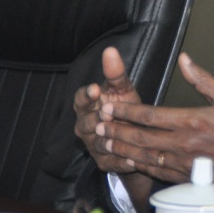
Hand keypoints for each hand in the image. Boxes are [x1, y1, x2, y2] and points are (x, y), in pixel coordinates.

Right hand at [73, 46, 144, 174]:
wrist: (134, 134)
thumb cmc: (124, 106)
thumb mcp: (122, 88)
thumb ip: (115, 73)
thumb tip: (110, 50)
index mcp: (86, 106)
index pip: (80, 99)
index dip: (86, 95)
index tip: (94, 89)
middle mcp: (85, 126)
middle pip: (85, 124)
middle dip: (96, 120)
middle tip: (107, 115)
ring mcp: (94, 145)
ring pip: (98, 144)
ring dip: (108, 141)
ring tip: (119, 137)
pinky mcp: (105, 162)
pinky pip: (112, 162)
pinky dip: (122, 161)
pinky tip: (134, 158)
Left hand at [101, 53, 213, 185]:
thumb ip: (203, 80)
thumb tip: (185, 59)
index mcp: (194, 121)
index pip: (150, 115)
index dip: (126, 111)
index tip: (110, 106)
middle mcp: (184, 144)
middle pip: (141, 137)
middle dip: (116, 129)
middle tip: (97, 124)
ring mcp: (183, 163)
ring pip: (144, 156)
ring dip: (122, 148)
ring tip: (104, 141)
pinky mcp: (186, 177)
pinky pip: (156, 170)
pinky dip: (139, 164)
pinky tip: (128, 159)